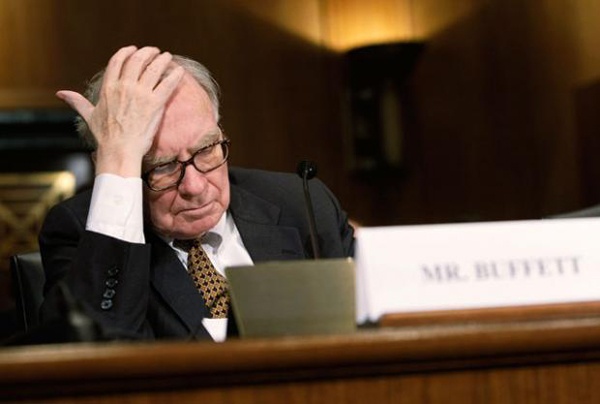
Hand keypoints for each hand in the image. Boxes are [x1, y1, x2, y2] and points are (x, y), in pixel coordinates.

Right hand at [56, 46, 184, 176]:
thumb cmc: (104, 137)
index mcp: (108, 88)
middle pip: (137, 60)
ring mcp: (140, 94)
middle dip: (147, 52)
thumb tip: (61, 94)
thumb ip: (77, 101)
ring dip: (162, 60)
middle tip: (155, 51)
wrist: (119, 150)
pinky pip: (167, 84)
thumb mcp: (89, 115)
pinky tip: (179, 71)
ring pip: (154, 69)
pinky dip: (174, 75)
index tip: (134, 49)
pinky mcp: (155, 103)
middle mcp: (124, 87)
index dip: (127, 52)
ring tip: (167, 57)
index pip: (117, 61)